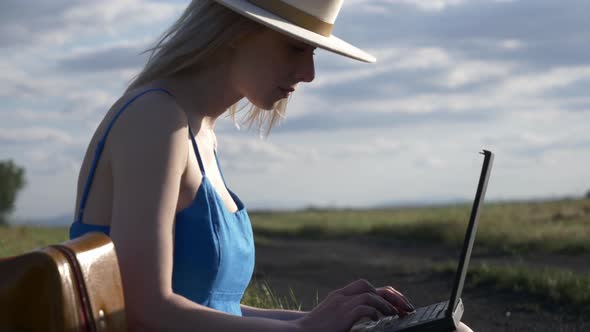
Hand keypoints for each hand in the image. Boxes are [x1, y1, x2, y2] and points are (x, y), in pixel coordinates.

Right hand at [292, 279, 411, 331]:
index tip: (398, 305)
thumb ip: (347, 314)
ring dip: (386, 305)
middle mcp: (341, 296)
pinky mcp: (342, 314)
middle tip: (406, 308)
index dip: (384, 294)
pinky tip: (378, 320)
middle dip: (391, 296)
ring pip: (370, 294)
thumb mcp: (333, 318)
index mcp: (339, 296)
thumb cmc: (315, 330)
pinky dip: (375, 312)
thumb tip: (371, 317)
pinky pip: (364, 308)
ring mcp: (341, 304)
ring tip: (394, 315)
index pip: (366, 286)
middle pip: (370, 286)